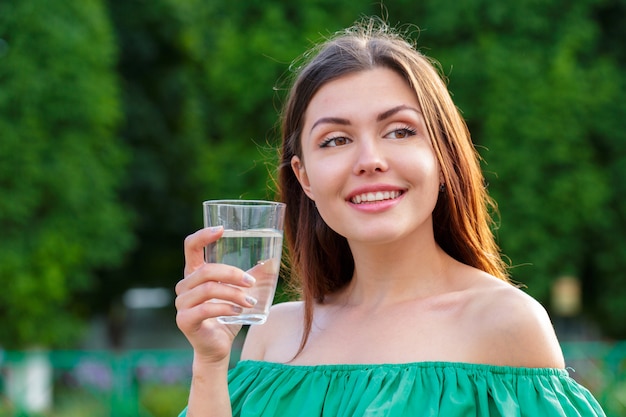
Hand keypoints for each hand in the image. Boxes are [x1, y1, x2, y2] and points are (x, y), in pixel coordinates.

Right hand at [175, 226, 255, 363]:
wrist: (217, 349)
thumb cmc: (227, 316)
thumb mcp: (242, 293)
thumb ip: (253, 276)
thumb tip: (273, 261)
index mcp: (194, 274)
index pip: (191, 247)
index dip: (203, 235)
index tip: (222, 229)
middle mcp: (184, 286)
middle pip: (206, 270)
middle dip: (232, 274)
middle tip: (252, 282)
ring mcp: (181, 304)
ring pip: (208, 289)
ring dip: (233, 294)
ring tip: (250, 302)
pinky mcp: (184, 321)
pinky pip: (205, 309)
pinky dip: (225, 308)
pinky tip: (239, 312)